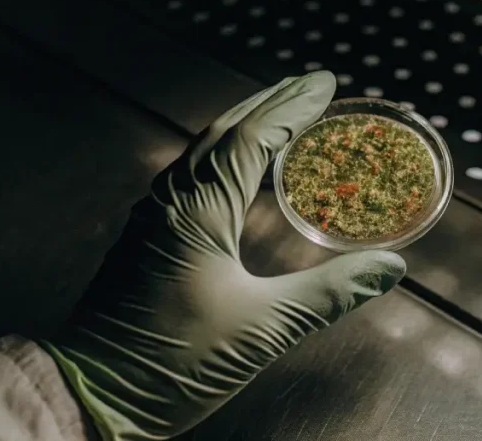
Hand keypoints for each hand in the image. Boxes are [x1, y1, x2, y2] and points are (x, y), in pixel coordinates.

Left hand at [39, 71, 406, 439]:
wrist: (93, 395)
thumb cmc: (170, 361)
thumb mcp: (261, 328)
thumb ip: (328, 293)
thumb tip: (389, 267)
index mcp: (197, 212)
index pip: (251, 139)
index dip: (292, 108)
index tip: (325, 86)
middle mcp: (170, 204)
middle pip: (223, 133)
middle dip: (269, 104)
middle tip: (308, 86)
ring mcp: (152, 221)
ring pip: (201, 154)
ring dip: (243, 127)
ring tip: (278, 115)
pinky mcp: (145, 242)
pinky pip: (188, 179)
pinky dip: (222, 159)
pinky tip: (234, 173)